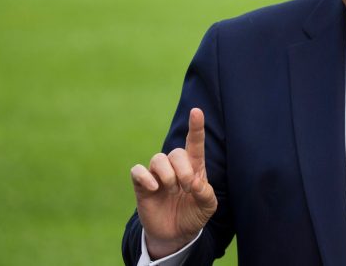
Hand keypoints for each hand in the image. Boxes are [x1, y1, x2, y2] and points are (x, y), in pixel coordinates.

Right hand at [130, 108, 217, 258]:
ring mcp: (157, 175)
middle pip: (176, 152)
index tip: (197, 111)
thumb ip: (206, 194)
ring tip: (171, 190)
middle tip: (187, 187)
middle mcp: (175, 167)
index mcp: (194, 168)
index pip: (195, 143)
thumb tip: (196, 183)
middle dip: (183, 170)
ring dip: (167, 175)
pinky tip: (154, 188)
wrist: (175, 235)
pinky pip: (138, 170)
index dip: (196, 127)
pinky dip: (145, 177)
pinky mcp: (142, 185)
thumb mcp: (207, 207)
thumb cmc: (193, 215)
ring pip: (158, 158)